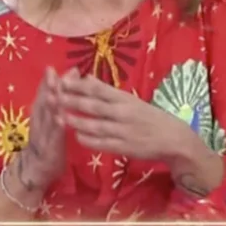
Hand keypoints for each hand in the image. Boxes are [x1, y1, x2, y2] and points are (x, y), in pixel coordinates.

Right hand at [16, 66, 75, 189]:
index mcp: (39, 113)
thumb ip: (57, 99)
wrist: (35, 169)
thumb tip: (69, 77)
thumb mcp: (50, 118)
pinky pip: (53, 137)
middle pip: (43, 102)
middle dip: (48, 88)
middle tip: (52, 74)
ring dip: (50, 104)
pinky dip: (56, 127)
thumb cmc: (47, 140)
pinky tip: (61, 119)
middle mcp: (39, 121)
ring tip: (55, 91)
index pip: (43, 93)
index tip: (52, 68)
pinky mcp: (49, 149)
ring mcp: (43, 135)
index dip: (46, 81)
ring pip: (46, 117)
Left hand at [59, 72, 194, 161]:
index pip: (97, 89)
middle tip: (52, 97)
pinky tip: (76, 136)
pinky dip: (88, 139)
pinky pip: (102, 143)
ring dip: (76, 121)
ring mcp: (123, 131)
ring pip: (95, 125)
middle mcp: (123, 112)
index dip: (78, 86)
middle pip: (93, 106)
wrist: (173, 138)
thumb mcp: (130, 99)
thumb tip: (86, 78)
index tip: (60, 82)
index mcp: (124, 98)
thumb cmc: (148, 116)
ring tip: (59, 117)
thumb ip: (107, 91)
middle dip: (71, 101)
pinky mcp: (124, 147)